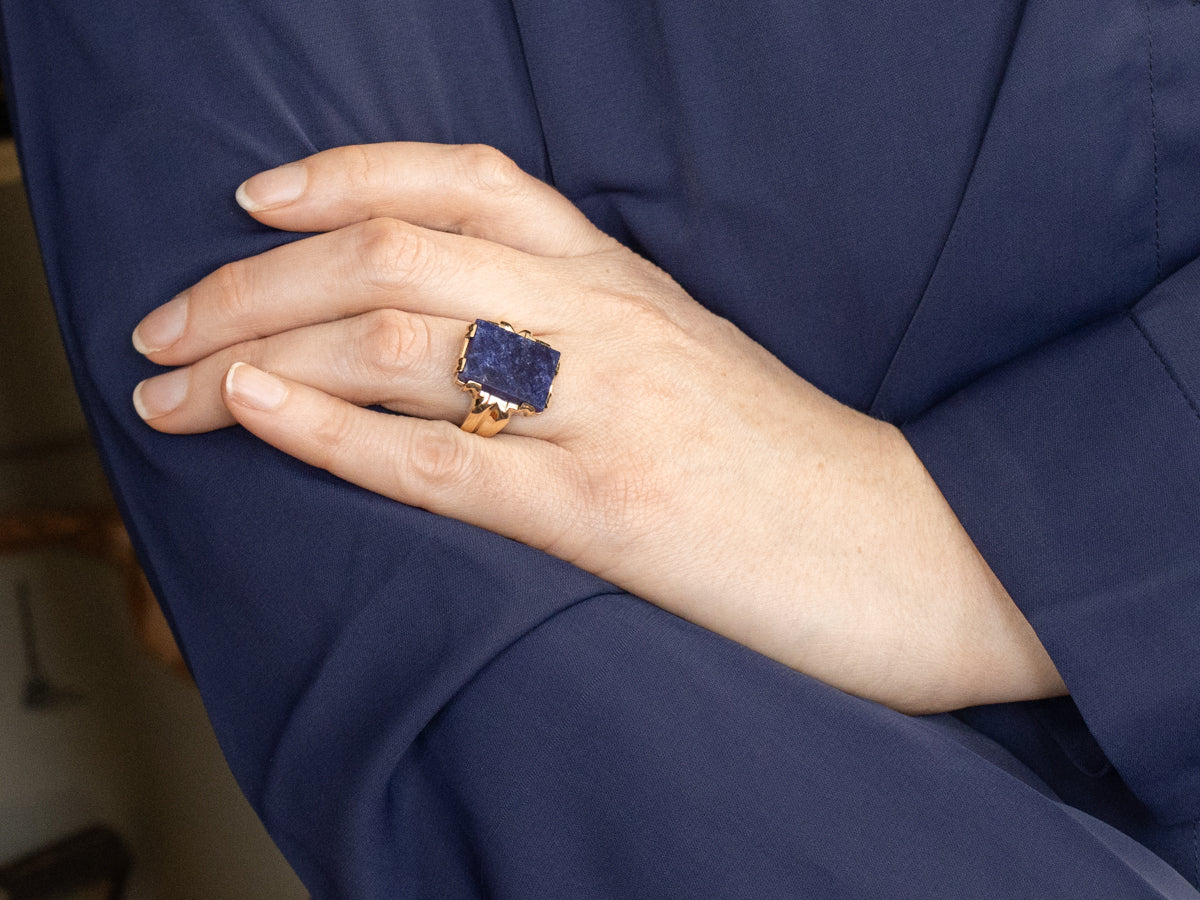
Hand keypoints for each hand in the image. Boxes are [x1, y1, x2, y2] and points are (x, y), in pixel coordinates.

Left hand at [131, 142, 1064, 713]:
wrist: (921, 550)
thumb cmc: (793, 469)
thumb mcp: (691, 367)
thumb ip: (591, 337)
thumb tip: (475, 345)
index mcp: (626, 282)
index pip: (467, 179)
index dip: (343, 174)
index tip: (256, 200)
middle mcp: (607, 320)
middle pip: (393, 252)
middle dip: (249, 281)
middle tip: (164, 320)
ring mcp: (605, 409)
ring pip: (397, 342)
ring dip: (256, 355)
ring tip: (169, 385)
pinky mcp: (607, 511)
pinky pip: (442, 457)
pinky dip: (332, 430)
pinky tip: (254, 412)